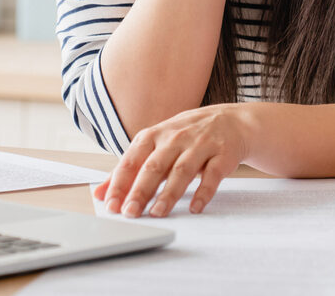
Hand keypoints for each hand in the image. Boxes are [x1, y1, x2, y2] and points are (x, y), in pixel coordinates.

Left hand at [94, 103, 251, 217]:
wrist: (234, 121)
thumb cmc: (189, 135)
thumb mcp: (157, 144)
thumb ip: (130, 168)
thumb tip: (100, 193)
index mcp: (156, 135)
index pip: (132, 160)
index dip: (120, 183)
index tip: (111, 205)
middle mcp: (177, 137)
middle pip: (155, 165)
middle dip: (141, 190)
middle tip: (130, 213)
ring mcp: (202, 144)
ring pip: (182, 170)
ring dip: (169, 193)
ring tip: (158, 213)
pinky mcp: (224, 154)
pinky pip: (213, 174)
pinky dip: (203, 192)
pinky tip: (195, 207)